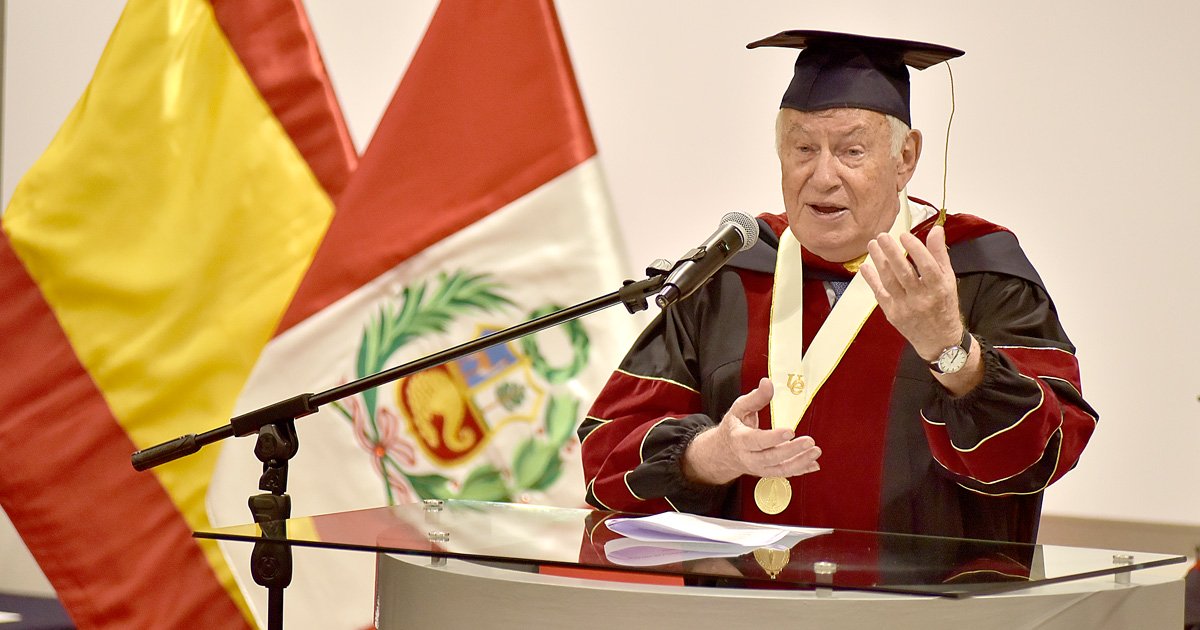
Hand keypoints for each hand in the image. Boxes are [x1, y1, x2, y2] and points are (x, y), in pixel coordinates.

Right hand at [682, 378, 821, 485]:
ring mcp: (759, 468)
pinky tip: (814, 464)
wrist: (724, 453)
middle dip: (792, 450)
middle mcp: (749, 457)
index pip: (757, 440)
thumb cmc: (733, 428)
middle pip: (771, 457)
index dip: (774, 437)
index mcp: (740, 439)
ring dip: (800, 462)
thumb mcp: (739, 409)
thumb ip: (755, 397)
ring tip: (815, 452)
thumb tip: (768, 383)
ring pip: (780, 469)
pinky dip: (801, 470)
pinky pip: (785, 473)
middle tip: (809, 441)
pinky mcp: (768, 472)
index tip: (790, 431)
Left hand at [860, 225, 963, 359]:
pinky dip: (871, 279)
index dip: (915, 249)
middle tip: (882, 236)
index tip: (904, 235)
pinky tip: (865, 266)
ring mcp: (905, 307)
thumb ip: (940, 254)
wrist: (939, 339)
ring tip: (872, 245)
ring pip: (889, 281)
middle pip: (904, 273)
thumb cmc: (944, 304)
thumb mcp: (948, 279)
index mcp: (939, 288)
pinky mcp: (892, 313)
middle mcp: (922, 298)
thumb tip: (935, 230)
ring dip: (878, 262)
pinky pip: (880, 293)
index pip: (927, 266)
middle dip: (891, 252)